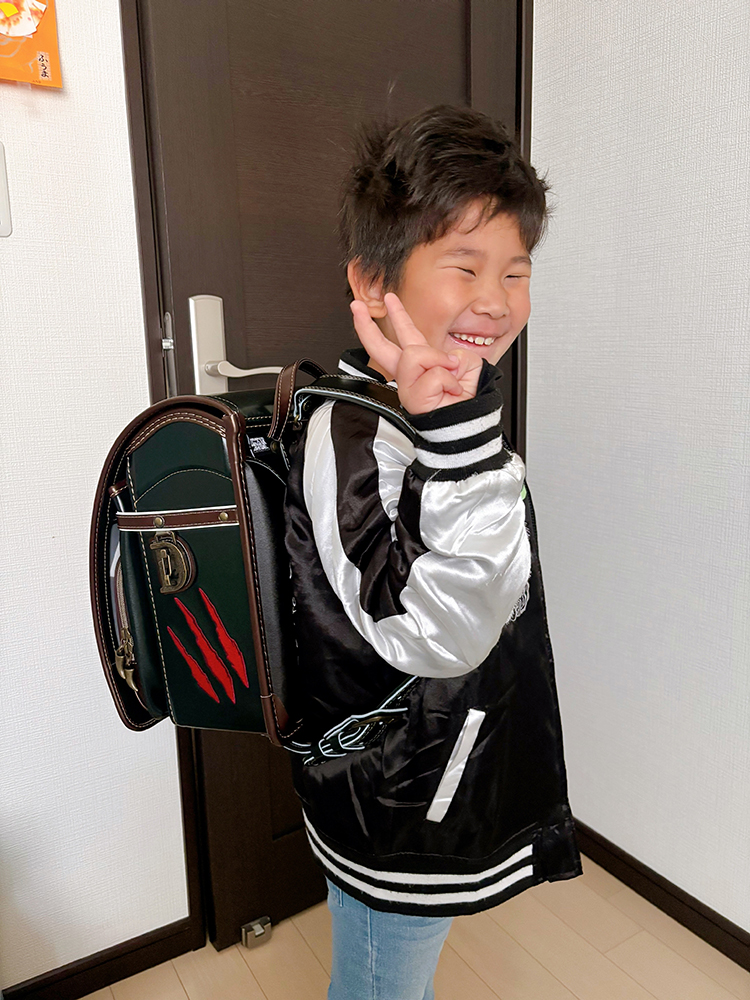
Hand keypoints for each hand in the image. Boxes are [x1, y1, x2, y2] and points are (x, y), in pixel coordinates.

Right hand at [349, 292, 482, 413]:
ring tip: (451, 376)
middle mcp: (410, 374)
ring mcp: (408, 387)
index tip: (388, 298)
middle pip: (381, 348)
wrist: (471, 419)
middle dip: (366, 326)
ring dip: (439, 361)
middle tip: (356, 306)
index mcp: (423, 363)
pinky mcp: (414, 398)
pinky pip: (432, 375)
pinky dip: (448, 380)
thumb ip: (449, 352)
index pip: (407, 335)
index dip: (397, 315)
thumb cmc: (467, 397)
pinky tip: (451, 389)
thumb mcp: (465, 363)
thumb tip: (438, 358)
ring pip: (414, 355)